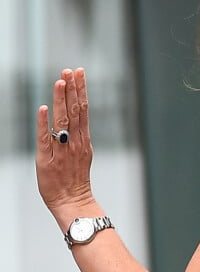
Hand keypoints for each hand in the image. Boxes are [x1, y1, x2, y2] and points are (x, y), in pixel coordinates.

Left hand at [36, 68, 94, 219]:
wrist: (73, 201)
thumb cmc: (74, 180)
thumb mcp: (81, 155)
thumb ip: (78, 136)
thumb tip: (75, 118)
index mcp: (83, 140)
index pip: (82, 109)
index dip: (80, 90)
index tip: (78, 72)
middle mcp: (75, 142)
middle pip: (76, 110)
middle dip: (73, 89)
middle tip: (72, 70)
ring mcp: (63, 150)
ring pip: (63, 120)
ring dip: (61, 99)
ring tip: (61, 81)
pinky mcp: (48, 159)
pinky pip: (46, 138)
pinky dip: (44, 123)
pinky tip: (44, 108)